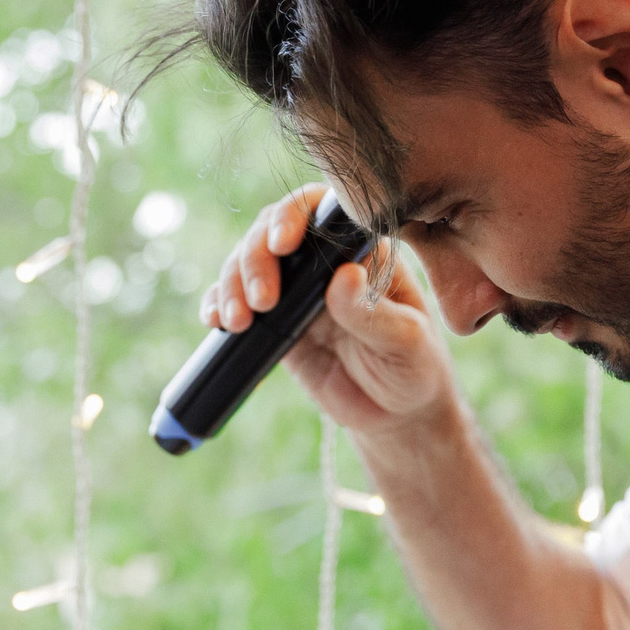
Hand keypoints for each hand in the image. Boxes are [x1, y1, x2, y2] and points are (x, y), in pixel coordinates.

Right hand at [198, 186, 456, 438]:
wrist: (394, 416)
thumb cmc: (414, 370)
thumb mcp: (407, 344)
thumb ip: (375, 314)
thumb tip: (343, 275)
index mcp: (363, 251)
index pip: (323, 212)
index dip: (294, 215)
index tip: (282, 243)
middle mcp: (324, 261)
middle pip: (272, 231)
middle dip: (256, 259)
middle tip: (262, 302)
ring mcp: (295, 290)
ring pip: (247, 263)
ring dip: (232, 284)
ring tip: (237, 321)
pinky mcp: (274, 321)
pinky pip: (236, 301)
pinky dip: (218, 304)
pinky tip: (215, 320)